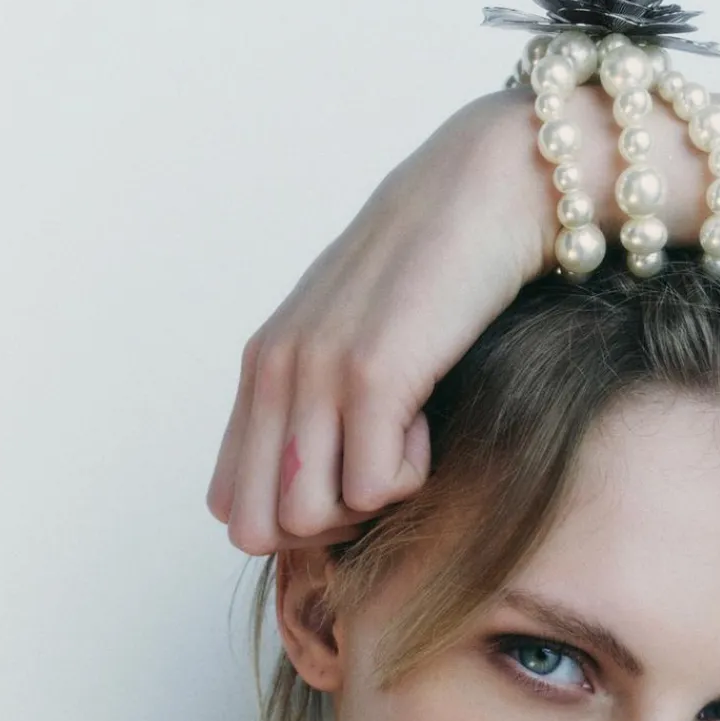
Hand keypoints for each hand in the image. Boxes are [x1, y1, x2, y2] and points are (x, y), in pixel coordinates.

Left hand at [207, 90, 549, 553]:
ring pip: (309, 520)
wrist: (489, 190)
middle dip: (324, 529)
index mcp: (261, 368)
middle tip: (379, 473)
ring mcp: (316, 372)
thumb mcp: (352, 340)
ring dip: (368, 502)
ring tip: (405, 436)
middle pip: (258, 529)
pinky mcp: (371, 375)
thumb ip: (317, 403)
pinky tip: (428, 417)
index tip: (351, 473)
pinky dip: (411, 476)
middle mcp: (274, 371)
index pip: (230, 505)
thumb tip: (314, 501)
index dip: (293, 520)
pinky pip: (373, 491)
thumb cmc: (437, 275)